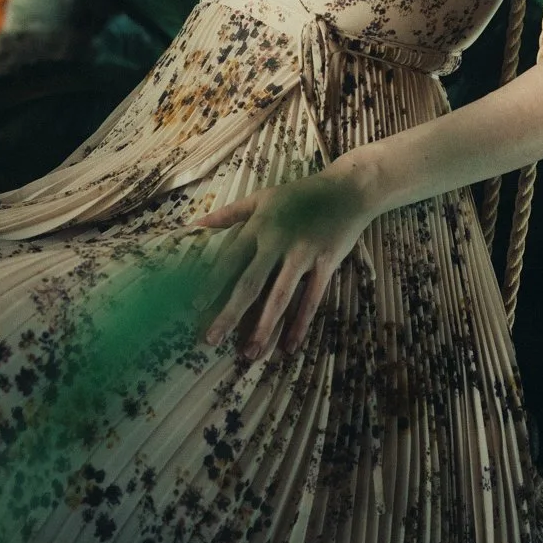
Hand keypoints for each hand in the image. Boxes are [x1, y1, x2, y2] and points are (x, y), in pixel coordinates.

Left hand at [191, 166, 374, 363]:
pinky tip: (290, 346)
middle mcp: (278, 241)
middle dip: (229, 313)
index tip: (194, 307)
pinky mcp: (327, 264)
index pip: (229, 259)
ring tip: (250, 353)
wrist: (348, 190)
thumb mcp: (262, 197)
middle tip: (211, 339)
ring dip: (264, 327)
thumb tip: (195, 224)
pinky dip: (300, 324)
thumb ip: (229, 214)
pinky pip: (312, 299)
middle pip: (249, 283)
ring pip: (280, 296)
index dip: (211, 283)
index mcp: (259, 226)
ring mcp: (303, 254)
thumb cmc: (299, 194)